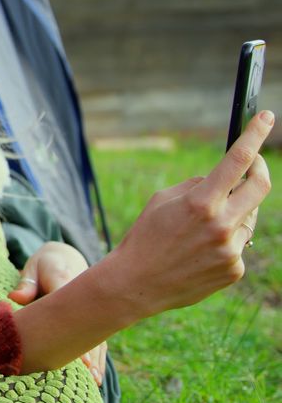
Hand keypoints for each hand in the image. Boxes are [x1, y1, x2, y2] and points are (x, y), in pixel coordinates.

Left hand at [8, 242, 104, 384]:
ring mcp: (90, 310)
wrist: (67, 257)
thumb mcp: (33, 267)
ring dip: (94, 357)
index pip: (70, 305)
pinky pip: (96, 339)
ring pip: (95, 335)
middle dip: (88, 348)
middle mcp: (82, 298)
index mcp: (65, 281)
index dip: (74, 326)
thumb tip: (14, 297)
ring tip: (94, 380)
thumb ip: (26, 282)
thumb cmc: (45, 264)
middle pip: (87, 325)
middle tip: (88, 371)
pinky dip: (96, 356)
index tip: (76, 344)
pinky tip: (95, 377)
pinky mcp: (91, 319)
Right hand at [105, 110, 272, 319]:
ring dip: (235, 212)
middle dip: (260, 170)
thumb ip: (198, 186)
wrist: (136, 284)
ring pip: (249, 217)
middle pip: (260, 186)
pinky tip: (201, 252)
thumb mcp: (163, 201)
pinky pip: (240, 244)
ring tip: (203, 227)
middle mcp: (221, 225)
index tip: (265, 118)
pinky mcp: (234, 269)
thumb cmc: (145, 236)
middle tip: (254, 164)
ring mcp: (231, 249)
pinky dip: (226, 241)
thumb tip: (226, 179)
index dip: (255, 135)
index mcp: (200, 202)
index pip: (238, 160)